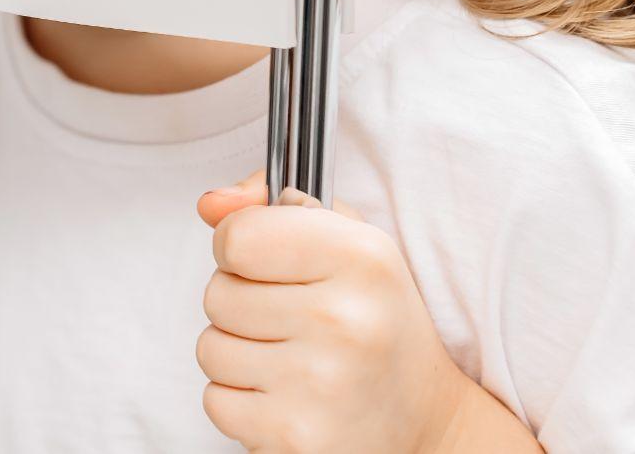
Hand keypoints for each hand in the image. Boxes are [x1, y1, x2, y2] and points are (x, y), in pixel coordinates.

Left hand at [193, 171, 530, 453]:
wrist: (425, 422)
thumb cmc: (374, 321)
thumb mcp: (346, 242)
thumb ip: (270, 207)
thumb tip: (210, 204)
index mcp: (361, 258)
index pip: (237, 236)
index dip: (237, 246)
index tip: (263, 261)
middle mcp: (344, 320)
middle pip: (216, 293)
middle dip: (240, 303)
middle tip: (289, 318)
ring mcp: (320, 385)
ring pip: (209, 349)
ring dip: (237, 353)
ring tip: (290, 358)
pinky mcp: (295, 438)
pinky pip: (215, 401)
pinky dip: (240, 400)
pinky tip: (288, 395)